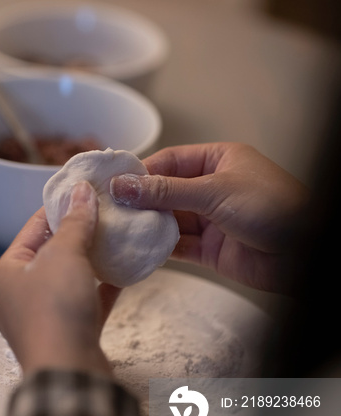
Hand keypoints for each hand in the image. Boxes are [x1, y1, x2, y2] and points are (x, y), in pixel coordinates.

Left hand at [0, 181, 120, 376]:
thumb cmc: (54, 310)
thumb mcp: (63, 256)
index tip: (83, 192)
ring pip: (70, 278)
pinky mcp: (68, 333)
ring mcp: (44, 316)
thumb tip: (81, 192)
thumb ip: (75, 223)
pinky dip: (102, 287)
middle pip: (51, 254)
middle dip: (78, 233)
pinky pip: (86, 301)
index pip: (33, 229)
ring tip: (116, 237)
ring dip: (92, 259)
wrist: (69, 373)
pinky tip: (124, 271)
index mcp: (7, 272)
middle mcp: (20, 294)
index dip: (59, 207)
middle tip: (105, 213)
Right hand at [110, 142, 308, 292]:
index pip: (168, 162)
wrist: (307, 254)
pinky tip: (138, 248)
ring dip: (146, 225)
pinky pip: (177, 246)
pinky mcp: (210, 249)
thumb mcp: (214, 191)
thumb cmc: (274, 208)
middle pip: (164, 192)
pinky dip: (158, 248)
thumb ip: (165, 191)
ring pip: (168, 220)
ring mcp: (210, 220)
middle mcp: (211, 188)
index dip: (140, 173)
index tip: (112, 184)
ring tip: (118, 229)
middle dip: (139, 202)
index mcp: (217, 161)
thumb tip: (123, 185)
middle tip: (109, 209)